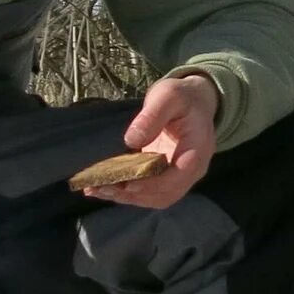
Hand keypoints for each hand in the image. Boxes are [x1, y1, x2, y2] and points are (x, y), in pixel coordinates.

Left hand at [84, 72, 219, 208]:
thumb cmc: (183, 97)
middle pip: (165, 194)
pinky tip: (104, 186)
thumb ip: (152, 115)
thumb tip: (131, 140)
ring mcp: (179, 176)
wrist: (194, 102)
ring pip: (155, 198)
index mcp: (197, 150)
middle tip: (101, 187)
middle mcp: (191, 170)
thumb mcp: (169, 96)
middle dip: (133, 195)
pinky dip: (127, 192)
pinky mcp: (165, 177)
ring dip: (127, 197)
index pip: (179, 176)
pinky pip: (149, 191)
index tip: (127, 184)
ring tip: (96, 188)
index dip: (154, 184)